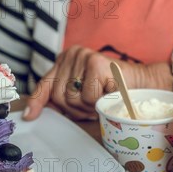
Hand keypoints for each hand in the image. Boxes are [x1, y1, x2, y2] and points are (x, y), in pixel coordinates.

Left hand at [22, 46, 157, 120]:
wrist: (142, 82)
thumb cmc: (112, 89)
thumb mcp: (84, 91)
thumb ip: (64, 96)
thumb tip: (36, 113)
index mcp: (66, 59)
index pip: (45, 83)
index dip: (36, 102)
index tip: (29, 117)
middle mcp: (72, 54)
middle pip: (60, 97)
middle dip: (76, 109)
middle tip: (93, 106)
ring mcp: (84, 56)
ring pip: (74, 98)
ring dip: (89, 107)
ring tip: (102, 99)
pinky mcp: (97, 63)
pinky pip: (89, 96)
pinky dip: (100, 102)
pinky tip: (110, 93)